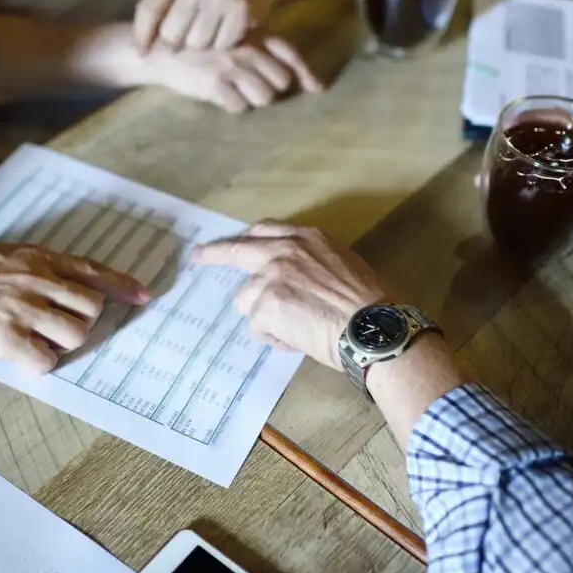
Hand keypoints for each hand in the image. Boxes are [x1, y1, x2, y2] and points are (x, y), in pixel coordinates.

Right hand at [0, 244, 149, 373]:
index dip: (122, 285)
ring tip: (41, 340)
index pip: (92, 271)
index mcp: (40, 259)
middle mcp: (39, 282)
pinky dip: (41, 363)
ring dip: (65, 343)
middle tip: (62, 325)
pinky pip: (46, 360)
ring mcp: (26, 310)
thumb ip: (40, 267)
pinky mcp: (10, 339)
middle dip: (84, 320)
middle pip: (92, 306)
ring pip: (76, 334)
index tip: (143, 297)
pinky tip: (25, 357)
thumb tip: (68, 284)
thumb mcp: (7, 255)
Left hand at [134, 0, 282, 51]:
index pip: (148, 10)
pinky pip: (222, 44)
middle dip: (175, 45)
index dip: (141, 36)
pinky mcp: (241, 9)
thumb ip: (164, 8)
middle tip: (185, 44)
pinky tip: (226, 34)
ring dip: (201, 47)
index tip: (142, 54)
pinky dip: (223, 45)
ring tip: (208, 36)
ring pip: (196, 43)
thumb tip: (142, 49)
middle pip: (171, 33)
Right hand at [145, 34, 321, 112]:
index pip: (289, 53)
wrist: (163, 50)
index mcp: (252, 35)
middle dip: (268, 87)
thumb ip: (271, 57)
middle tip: (248, 84)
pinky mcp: (214, 83)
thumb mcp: (238, 42)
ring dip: (251, 98)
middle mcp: (245, 48)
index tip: (315, 89)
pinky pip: (238, 107)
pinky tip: (219, 95)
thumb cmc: (206, 48)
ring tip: (233, 90)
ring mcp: (230, 66)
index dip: (305, 73)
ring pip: (263, 96)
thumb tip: (317, 87)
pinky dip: (232, 105)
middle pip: (279, 81)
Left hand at [192, 221, 385, 369]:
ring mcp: (271, 277)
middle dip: (214, 253)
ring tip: (295, 328)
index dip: (246, 238)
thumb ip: (312, 263)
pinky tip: (298, 340)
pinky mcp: (265, 305)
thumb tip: (297, 280)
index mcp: (306, 238)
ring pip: (246, 300)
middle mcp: (284, 251)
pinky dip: (274, 338)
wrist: (372, 328)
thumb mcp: (343, 265)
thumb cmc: (370, 304)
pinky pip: (258, 327)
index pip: (264, 231)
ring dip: (264, 316)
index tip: (233, 242)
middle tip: (199, 256)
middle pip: (237, 250)